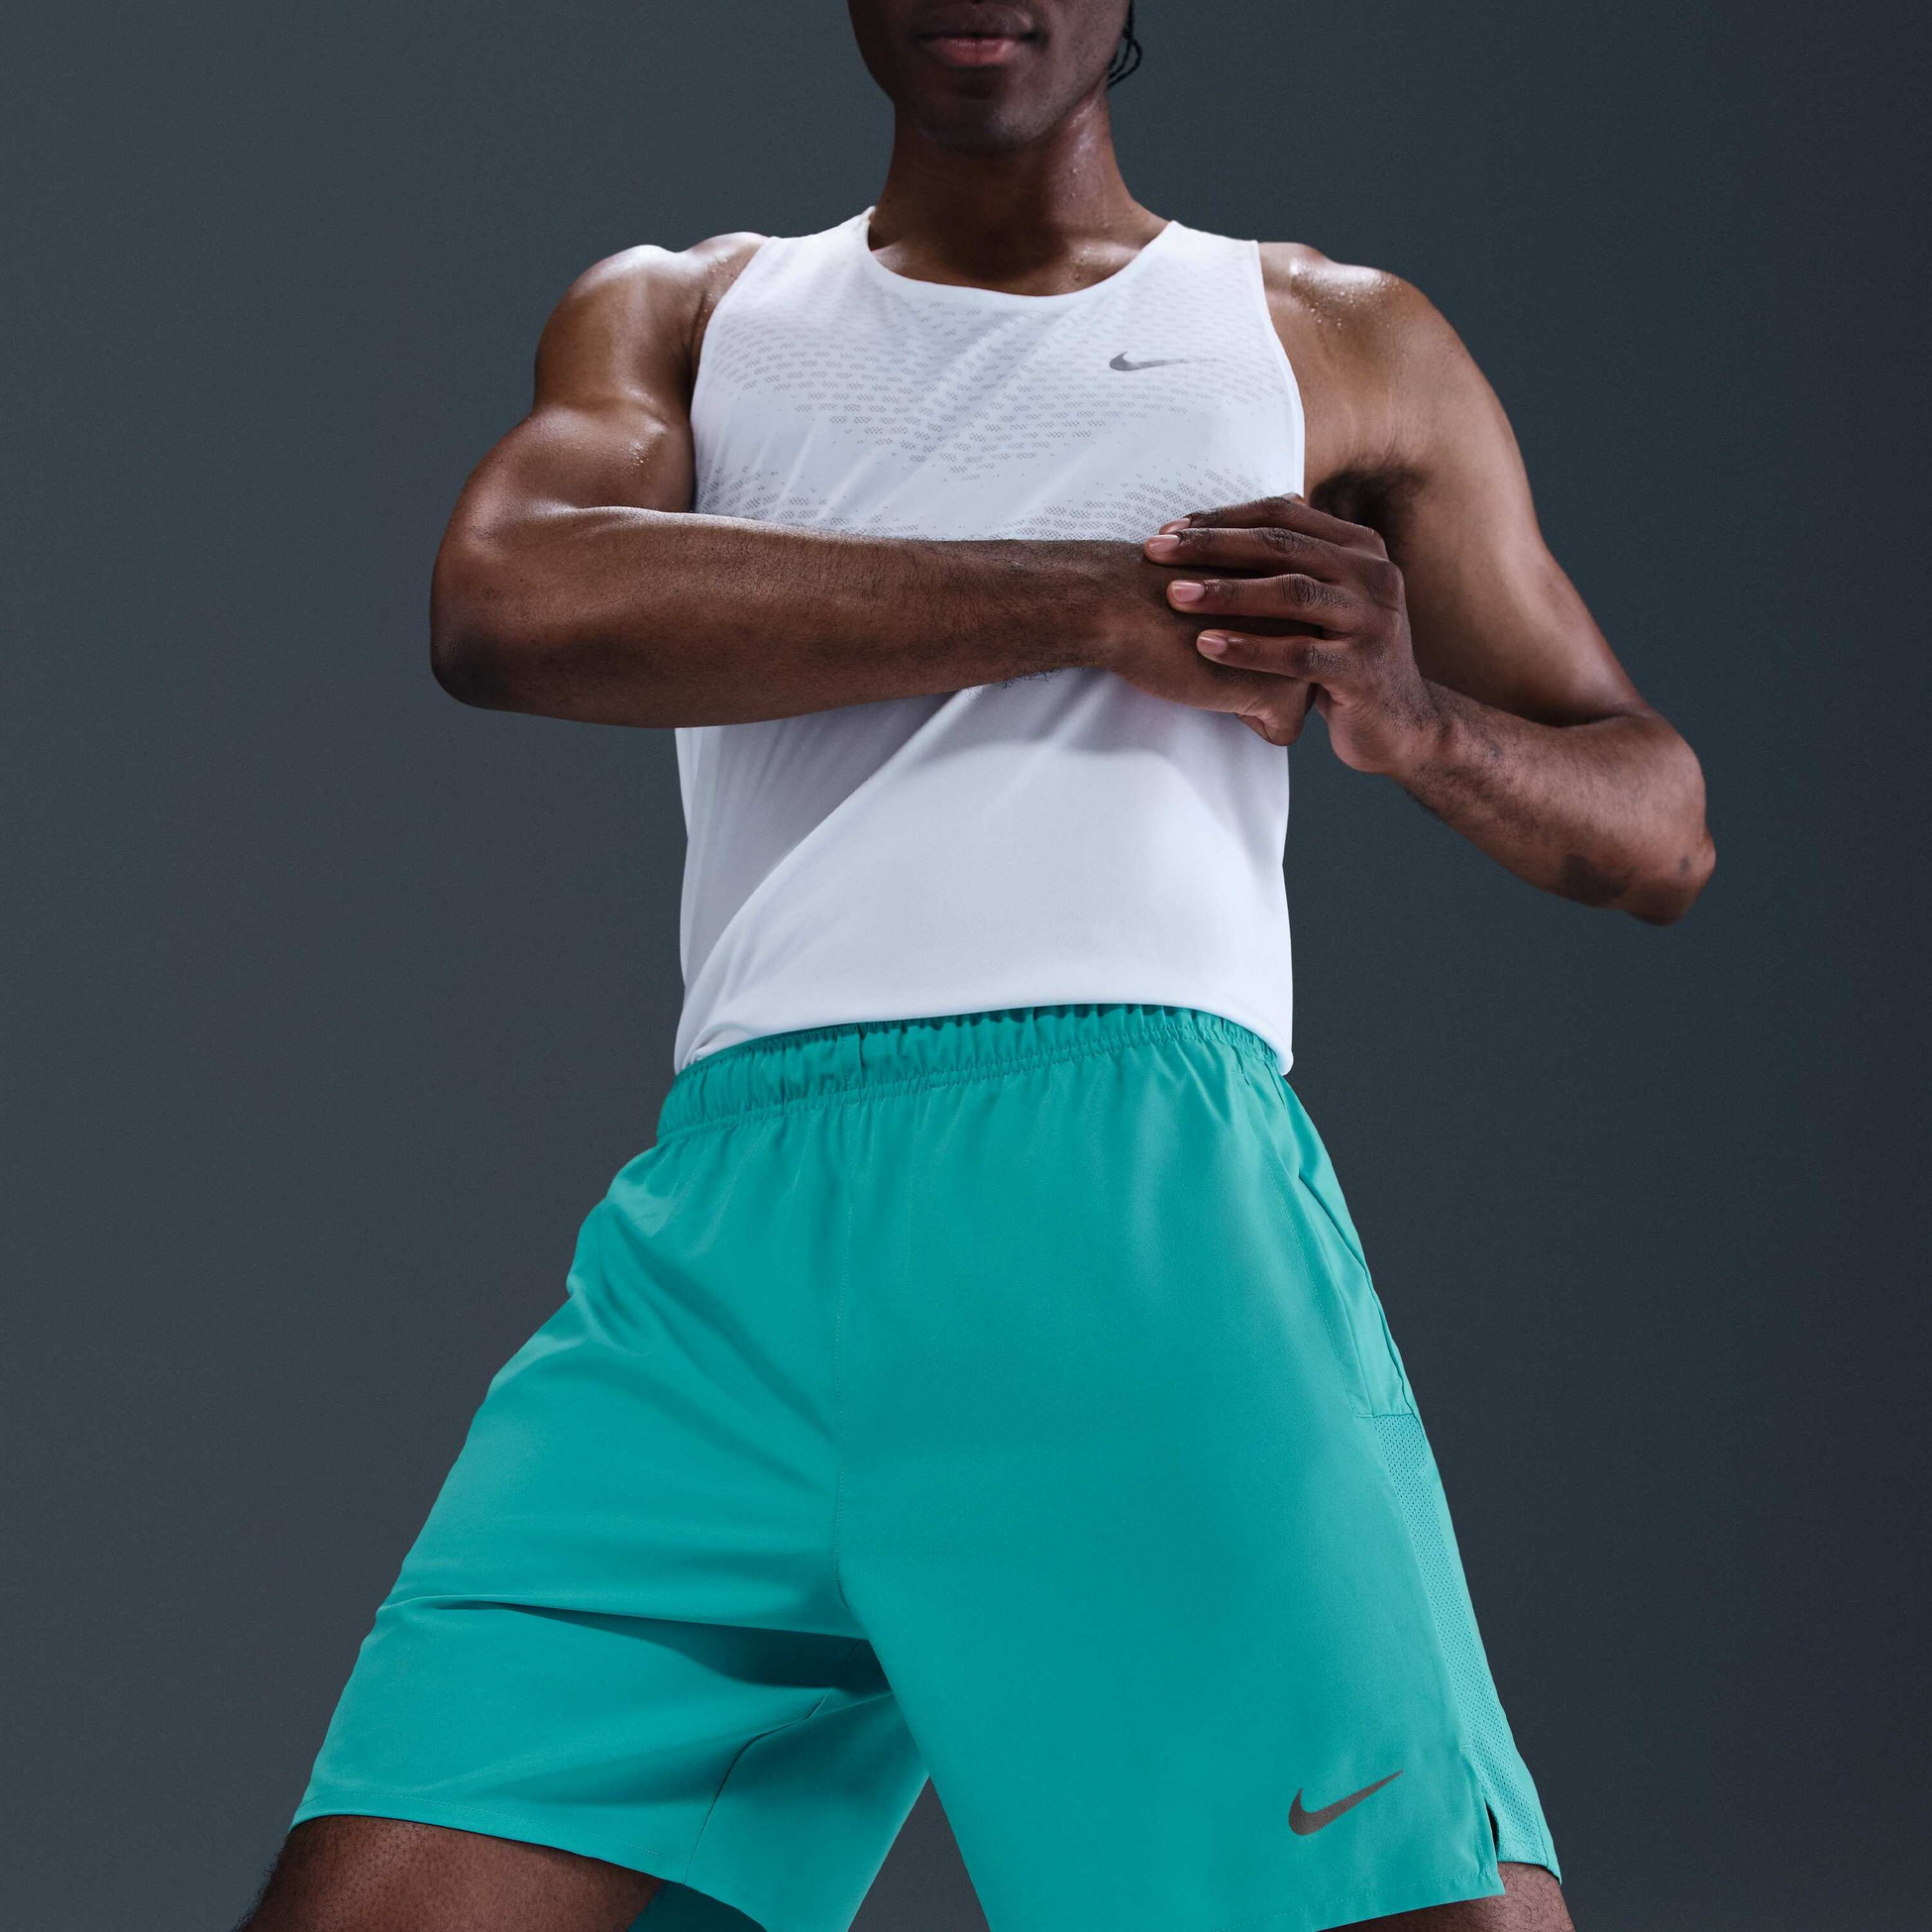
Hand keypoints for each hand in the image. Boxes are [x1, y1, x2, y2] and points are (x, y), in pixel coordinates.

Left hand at [1138, 494, 1445, 772]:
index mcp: (1360, 548)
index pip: (1284, 514)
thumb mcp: (1327, 601)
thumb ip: (1295, 563)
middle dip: (1212, 545)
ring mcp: (1373, 621)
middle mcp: (1372, 575)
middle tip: (1157, 550)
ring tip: (1175, 595)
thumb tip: (1228, 523)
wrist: (1401, 725)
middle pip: (1282, 546)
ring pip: (1292, 593)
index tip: (1171, 529)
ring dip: (1226, 592)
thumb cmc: (1344, 659)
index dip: (1225, 518)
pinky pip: (1298, 653)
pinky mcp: (1363, 669)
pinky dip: (1249, 648)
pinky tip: (1206, 646)